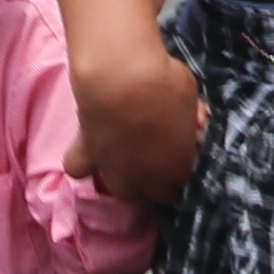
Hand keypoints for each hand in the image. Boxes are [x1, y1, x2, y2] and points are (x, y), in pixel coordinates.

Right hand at [74, 48, 207, 206]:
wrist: (120, 79)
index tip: (187, 153)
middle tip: (161, 156)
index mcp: (177, 165)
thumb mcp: (190, 96)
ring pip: (122, 191)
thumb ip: (190, 116)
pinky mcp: (86, 156)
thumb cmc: (163, 84)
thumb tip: (194, 120)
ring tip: (128, 159)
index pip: (187, 180)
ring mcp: (114, 170)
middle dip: (162, 179)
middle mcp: (146, 177)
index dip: (187, 167)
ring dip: (128, 179)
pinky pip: (79, 170)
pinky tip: (90, 150)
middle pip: (157, 193)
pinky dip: (84, 163)